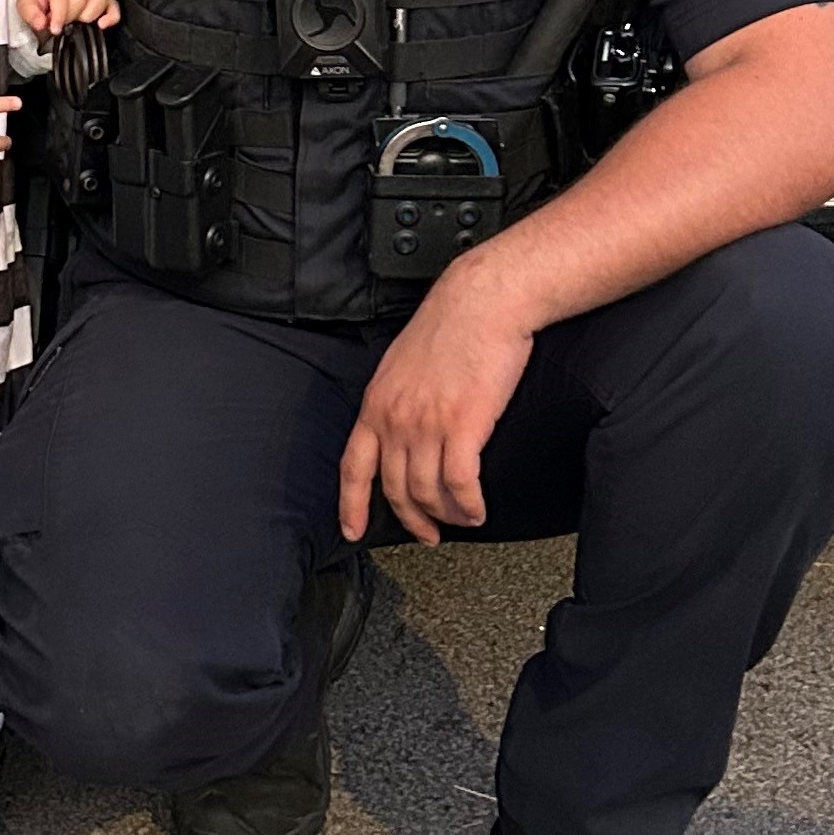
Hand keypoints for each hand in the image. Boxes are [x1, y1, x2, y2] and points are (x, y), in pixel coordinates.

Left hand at [16, 0, 119, 39]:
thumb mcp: (25, 5)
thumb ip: (31, 14)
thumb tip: (42, 24)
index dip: (60, 14)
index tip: (55, 29)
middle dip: (70, 17)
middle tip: (61, 24)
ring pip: (98, 0)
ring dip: (87, 17)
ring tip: (76, 23)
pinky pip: (113, 5)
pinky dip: (111, 16)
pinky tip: (102, 25)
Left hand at [337, 258, 535, 545]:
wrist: (482, 301)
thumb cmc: (451, 324)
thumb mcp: (402, 364)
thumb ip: (397, 400)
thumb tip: (404, 428)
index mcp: (377, 403)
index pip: (354, 467)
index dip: (351, 505)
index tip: (353, 530)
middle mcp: (396, 419)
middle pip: (396, 489)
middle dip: (413, 520)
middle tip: (428, 533)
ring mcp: (427, 425)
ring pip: (429, 493)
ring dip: (448, 514)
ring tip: (463, 517)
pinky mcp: (463, 426)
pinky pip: (460, 484)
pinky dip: (470, 504)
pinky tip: (478, 509)